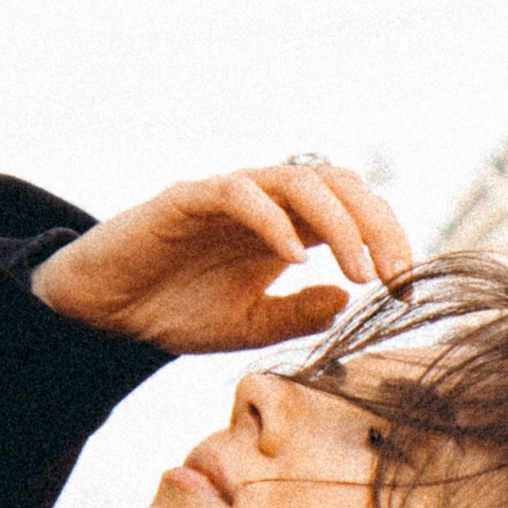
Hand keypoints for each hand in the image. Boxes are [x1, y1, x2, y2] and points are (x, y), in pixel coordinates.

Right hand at [32, 162, 412, 353]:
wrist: (102, 313)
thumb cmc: (174, 311)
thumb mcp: (248, 327)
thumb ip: (297, 316)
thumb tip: (348, 301)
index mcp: (287, 228)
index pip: (353, 213)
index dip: (386, 241)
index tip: (404, 290)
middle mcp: (264, 202)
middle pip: (338, 185)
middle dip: (376, 225)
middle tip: (392, 276)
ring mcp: (228, 194)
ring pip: (298, 180)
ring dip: (338, 222)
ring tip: (356, 271)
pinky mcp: (187, 197)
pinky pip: (239, 193)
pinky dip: (273, 222)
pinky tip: (294, 260)